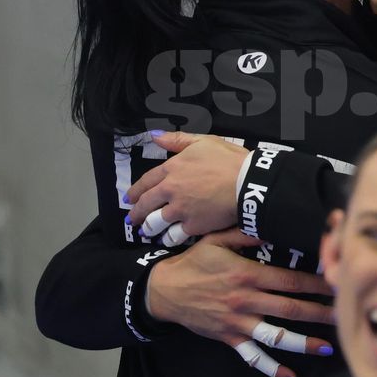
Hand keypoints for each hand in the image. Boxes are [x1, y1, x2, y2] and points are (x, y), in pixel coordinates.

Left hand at [126, 132, 248, 245]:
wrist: (247, 183)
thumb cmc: (229, 160)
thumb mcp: (204, 141)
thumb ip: (178, 140)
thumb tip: (155, 136)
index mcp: (172, 168)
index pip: (146, 181)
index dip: (136, 191)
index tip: (130, 198)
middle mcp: (170, 190)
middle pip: (146, 204)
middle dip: (136, 213)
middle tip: (132, 219)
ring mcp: (179, 210)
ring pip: (155, 222)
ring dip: (148, 228)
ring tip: (146, 232)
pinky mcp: (192, 226)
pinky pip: (174, 235)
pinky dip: (168, 238)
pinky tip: (166, 240)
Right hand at [146, 230, 334, 376]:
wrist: (165, 289)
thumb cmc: (194, 261)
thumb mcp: (217, 239)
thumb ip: (246, 235)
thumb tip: (272, 227)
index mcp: (247, 274)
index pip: (290, 280)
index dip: (315, 282)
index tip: (335, 283)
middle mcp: (246, 300)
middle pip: (290, 309)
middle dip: (319, 313)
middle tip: (343, 315)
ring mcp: (238, 322)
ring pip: (276, 336)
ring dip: (303, 343)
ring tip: (326, 348)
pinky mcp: (229, 338)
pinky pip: (253, 357)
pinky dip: (271, 369)